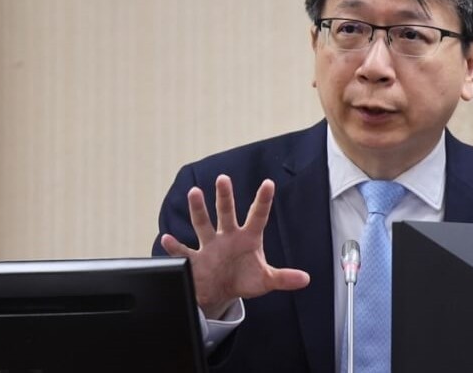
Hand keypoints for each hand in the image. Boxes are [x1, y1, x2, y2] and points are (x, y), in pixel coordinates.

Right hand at [160, 174, 310, 318]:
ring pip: (203, 224)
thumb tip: (305, 279)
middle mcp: (228, 236)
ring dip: (198, 210)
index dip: (263, 200)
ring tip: (194, 192)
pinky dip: (175, 247)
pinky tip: (167, 239)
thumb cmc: (244, 280)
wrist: (220, 292)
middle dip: (225, 196)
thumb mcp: (265, 280)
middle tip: (223, 178)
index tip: (268, 183)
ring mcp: (210, 246)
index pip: (258, 215)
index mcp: (248, 238)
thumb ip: (284, 278)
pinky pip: (184, 252)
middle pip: (226, 212)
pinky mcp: (196, 260)